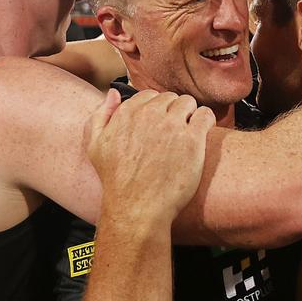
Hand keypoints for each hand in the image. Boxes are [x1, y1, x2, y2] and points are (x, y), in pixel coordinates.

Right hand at [87, 90, 215, 223]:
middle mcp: (149, 115)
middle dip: (172, 113)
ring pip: (188, 103)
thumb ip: (101, 115)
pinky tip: (201, 136)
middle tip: (173, 134)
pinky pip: (205, 115)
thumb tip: (114, 93)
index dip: (156, 110)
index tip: (158, 125)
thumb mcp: (95, 146)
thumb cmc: (116, 181)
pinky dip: (206, 121)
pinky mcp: (192, 139)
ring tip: (186, 136)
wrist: (137, 207)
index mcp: (127, 113)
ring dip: (189, 116)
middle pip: (170, 99)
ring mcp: (172, 126)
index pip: (149, 96)